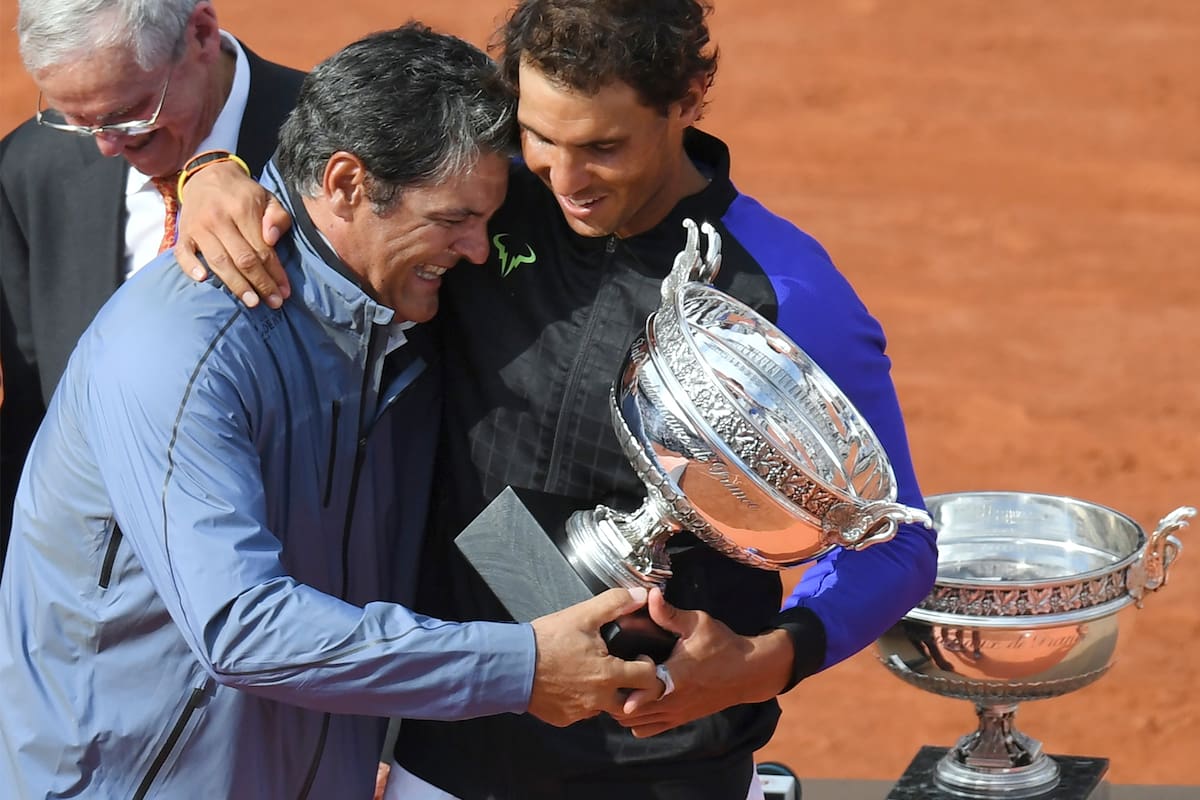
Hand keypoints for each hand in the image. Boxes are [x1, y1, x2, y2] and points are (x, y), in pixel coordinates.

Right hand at [174, 160, 293, 307]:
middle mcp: (218, 219)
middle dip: (260, 284)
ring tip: (251, 302)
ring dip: (236, 285)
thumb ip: (277, 217)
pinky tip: (203, 280)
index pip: (262, 249)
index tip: (285, 291)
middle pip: (242, 259)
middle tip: (273, 303)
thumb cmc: (244, 194)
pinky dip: (190, 267)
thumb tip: (272, 239)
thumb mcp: (268, 198)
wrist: (208, 175)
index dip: (275, 273)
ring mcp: (198, 227)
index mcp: (243, 209)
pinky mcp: (183, 233)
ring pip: (218, 261)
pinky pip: (183, 253)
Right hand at [527, 587, 660, 726]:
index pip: (649, 679)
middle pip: (632, 701)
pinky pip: (582, 712)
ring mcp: (580, 712)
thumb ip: (615, 603)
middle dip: (633, 687)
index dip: (648, 666)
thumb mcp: (583, 615)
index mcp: (608, 675)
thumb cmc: (546, 641)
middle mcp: (598, 699)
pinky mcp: (564, 718)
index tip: (638, 657)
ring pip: (605, 708)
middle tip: (623, 669)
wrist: (511, 665)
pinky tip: (573, 682)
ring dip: (607, 694)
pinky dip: (583, 700)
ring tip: (594, 673)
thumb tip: (640, 596)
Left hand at [613, 588, 793, 736]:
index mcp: (673, 677)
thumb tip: (650, 594)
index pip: (638, 691)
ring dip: (622, 706)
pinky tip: (636, 698)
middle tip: (617, 669)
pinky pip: (645, 729)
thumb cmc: (722, 645)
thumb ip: (670, 613)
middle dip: (616, 692)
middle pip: (626, 711)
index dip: (626, 676)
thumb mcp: (697, 623)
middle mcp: (671, 701)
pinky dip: (635, 719)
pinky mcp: (678, 720)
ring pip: (632, 722)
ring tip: (623, 683)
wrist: (747, 672)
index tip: (628, 660)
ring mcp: (673, 714)